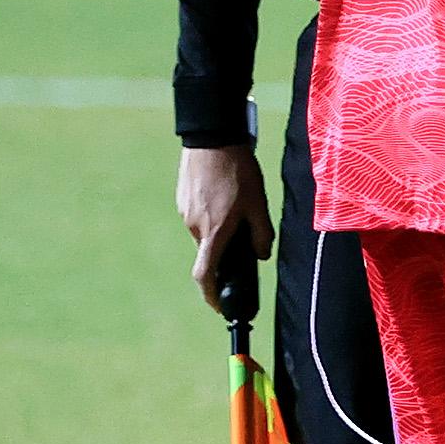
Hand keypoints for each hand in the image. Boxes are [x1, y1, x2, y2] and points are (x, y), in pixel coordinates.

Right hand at [176, 145, 271, 307]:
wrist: (211, 137)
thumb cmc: (238, 171)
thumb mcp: (258, 204)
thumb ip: (262, 234)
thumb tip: (261, 255)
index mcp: (214, 232)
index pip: (205, 275)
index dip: (211, 295)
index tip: (219, 306)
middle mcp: (195, 226)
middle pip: (210, 252)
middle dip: (226, 252)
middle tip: (245, 238)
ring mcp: (185, 212)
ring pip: (205, 232)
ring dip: (220, 230)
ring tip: (238, 205)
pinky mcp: (182, 199)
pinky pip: (199, 216)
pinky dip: (213, 215)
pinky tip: (226, 195)